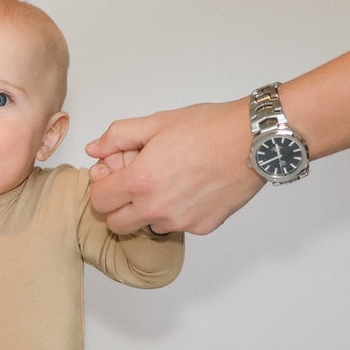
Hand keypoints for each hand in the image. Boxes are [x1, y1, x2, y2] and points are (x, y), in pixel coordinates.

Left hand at [86, 100, 264, 234]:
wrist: (254, 139)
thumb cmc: (211, 128)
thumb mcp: (157, 122)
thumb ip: (118, 137)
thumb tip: (94, 149)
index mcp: (140, 182)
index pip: (99, 202)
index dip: (103, 188)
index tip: (114, 179)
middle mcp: (157, 208)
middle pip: (116, 224)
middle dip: (119, 207)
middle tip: (135, 186)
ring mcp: (180, 221)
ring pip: (148, 226)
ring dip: (149, 211)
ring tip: (170, 183)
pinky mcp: (201, 227)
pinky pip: (178, 226)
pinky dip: (178, 212)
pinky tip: (192, 189)